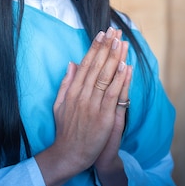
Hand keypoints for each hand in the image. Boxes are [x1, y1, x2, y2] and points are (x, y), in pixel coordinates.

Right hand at [35, 27, 130, 185]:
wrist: (70, 154)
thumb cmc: (66, 131)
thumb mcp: (59, 104)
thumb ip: (66, 84)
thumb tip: (72, 64)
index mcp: (73, 91)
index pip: (85, 64)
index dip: (94, 48)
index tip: (101, 34)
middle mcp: (82, 95)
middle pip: (96, 66)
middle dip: (106, 47)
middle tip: (114, 31)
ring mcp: (93, 106)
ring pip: (105, 77)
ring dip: (114, 58)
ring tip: (121, 42)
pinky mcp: (104, 117)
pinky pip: (113, 94)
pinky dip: (120, 79)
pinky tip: (125, 66)